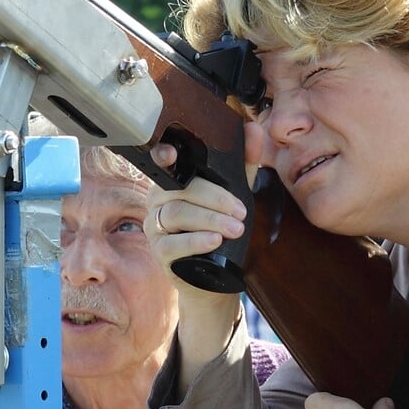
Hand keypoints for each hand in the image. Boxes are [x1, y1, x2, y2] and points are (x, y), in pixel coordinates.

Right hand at [145, 142, 247, 349]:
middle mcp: (158, 200)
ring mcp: (155, 227)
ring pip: (176, 215)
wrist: (216, 278)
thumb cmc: (222, 231)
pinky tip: (214, 241)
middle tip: (241, 212)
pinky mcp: (159, 253)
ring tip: (236, 229)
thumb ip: (245, 164)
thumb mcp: (237, 196)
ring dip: (210, 220)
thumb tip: (254, 129)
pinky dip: (195, 241)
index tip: (173, 154)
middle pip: (181, 191)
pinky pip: (171, 243)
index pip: (163, 163)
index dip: (164, 156)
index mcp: (174, 182)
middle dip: (215, 199)